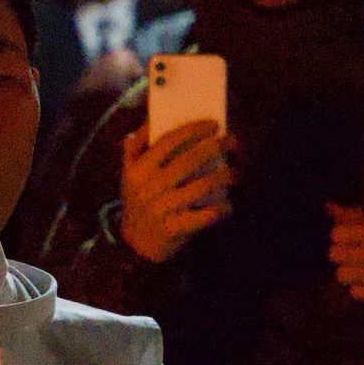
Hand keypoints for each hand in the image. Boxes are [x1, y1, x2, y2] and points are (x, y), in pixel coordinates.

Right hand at [119, 119, 232, 262]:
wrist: (135, 245)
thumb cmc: (137, 201)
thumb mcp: (127, 174)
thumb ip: (135, 147)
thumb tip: (150, 119)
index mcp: (138, 170)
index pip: (168, 142)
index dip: (193, 130)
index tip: (213, 124)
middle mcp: (150, 188)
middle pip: (190, 160)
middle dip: (217, 147)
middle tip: (233, 141)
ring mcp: (163, 209)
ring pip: (202, 186)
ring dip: (225, 176)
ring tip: (236, 171)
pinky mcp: (176, 229)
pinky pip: (206, 216)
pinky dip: (222, 208)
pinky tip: (230, 203)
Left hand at [327, 204, 363, 305]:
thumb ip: (355, 215)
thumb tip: (327, 206)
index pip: (337, 233)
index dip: (341, 235)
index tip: (351, 237)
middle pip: (334, 254)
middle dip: (342, 253)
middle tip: (355, 254)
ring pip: (341, 275)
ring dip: (349, 271)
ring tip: (362, 268)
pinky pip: (355, 292)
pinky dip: (361, 288)